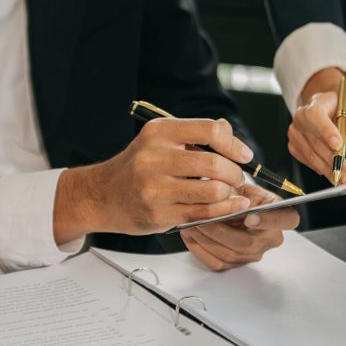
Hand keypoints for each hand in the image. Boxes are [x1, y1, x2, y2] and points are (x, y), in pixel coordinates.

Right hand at [53, 118, 253, 240]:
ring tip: (230, 192)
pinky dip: (223, 210)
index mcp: (159, 133)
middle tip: (237, 178)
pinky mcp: (158, 214)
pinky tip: (231, 206)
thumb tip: (228, 130)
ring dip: (229, 193)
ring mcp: (154, 188)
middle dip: (234, 173)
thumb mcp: (159, 140)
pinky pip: (202, 213)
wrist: (101, 195)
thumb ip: (195, 134)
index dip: (234, 144)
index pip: (209, 131)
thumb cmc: (137, 167)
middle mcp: (154, 158)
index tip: (244, 155)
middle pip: (213, 164)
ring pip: (211, 191)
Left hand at [180, 184, 299, 270]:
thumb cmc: (239, 195)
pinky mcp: (237, 264)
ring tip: (190, 223)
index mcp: (281, 215)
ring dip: (206, 239)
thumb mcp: (242, 186)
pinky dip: (200, 249)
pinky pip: (217, 263)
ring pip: (230, 254)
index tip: (249, 216)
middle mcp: (271, 238)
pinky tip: (190, 235)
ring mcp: (254, 254)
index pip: (286, 220)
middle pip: (248, 243)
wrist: (231, 206)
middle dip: (220, 230)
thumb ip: (238, 194)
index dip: (269, 220)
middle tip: (200, 218)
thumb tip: (226, 201)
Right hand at [288, 68, 345, 184]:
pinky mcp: (293, 145)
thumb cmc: (344, 111)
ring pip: (310, 154)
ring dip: (327, 169)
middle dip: (333, 159)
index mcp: (317, 102)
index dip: (325, 131)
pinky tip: (331, 172)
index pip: (316, 115)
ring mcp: (295, 131)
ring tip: (343, 179)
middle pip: (315, 140)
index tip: (338, 145)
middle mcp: (301, 116)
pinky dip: (319, 168)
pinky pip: (306, 160)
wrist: (329, 112)